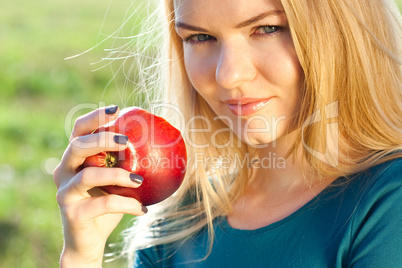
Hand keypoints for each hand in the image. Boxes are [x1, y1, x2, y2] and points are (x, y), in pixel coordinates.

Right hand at [54, 106, 146, 266]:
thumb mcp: (117, 181)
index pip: (78, 130)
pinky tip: (143, 210)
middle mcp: (64, 171)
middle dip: (102, 140)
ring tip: (140, 179)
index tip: (117, 109)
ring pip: (88, 176)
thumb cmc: (106, 205)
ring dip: (118, 175)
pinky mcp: (72, 213)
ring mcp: (65, 193)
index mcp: (74, 159)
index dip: (95, 117)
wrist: (89, 240)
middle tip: (127, 141)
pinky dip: (126, 204)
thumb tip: (163, 144)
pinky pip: (103, 204)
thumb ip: (127, 163)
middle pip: (77, 146)